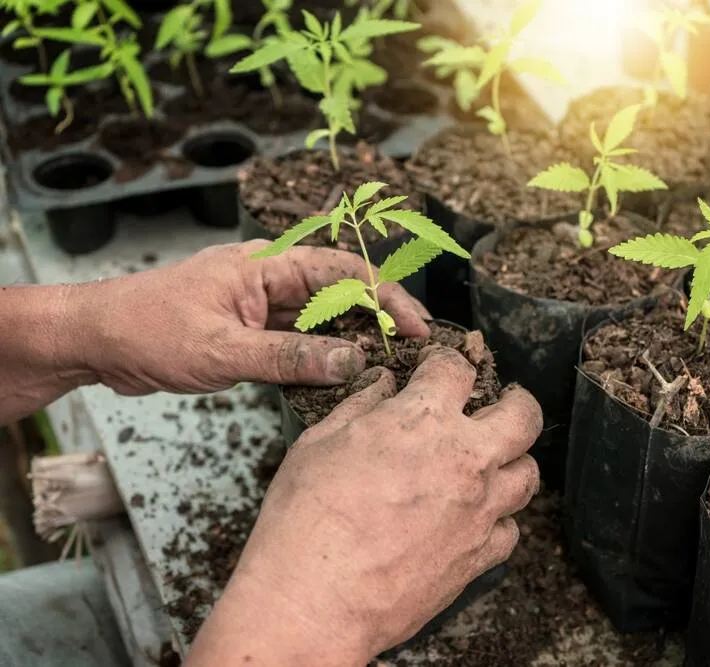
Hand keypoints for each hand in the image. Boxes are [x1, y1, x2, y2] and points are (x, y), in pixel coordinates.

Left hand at [72, 240, 429, 395]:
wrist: (93, 341)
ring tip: (384, 368)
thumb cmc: (145, 331)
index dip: (386, 298)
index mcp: (265, 266)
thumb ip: (288, 359)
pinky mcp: (248, 330)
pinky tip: (338, 378)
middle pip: (340, 292)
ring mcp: (258, 305)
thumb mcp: (222, 352)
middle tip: (410, 353)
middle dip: (378, 318)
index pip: (343, 272)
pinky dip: (320, 356)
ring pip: (321, 318)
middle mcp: (268, 279)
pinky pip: (297, 339)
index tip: (415, 329)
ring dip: (351, 340)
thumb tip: (351, 363)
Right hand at [185, 347, 542, 666]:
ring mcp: (479, 510)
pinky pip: (511, 530)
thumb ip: (360, 405)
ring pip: (528, 474)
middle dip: (515, 401)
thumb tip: (381, 383)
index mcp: (424, 422)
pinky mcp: (479, 557)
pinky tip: (475, 518)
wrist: (314, 602)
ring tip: (491, 461)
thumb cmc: (305, 521)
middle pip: (524, 416)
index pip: (457, 370)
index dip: (446, 362)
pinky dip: (499, 519)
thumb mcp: (319, 442)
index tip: (436, 369)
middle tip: (498, 403)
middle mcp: (465, 460)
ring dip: (513, 461)